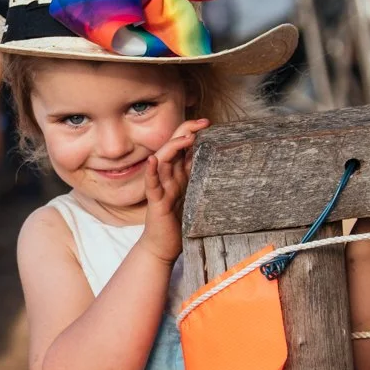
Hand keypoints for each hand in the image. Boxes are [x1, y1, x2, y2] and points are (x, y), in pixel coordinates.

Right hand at [141, 118, 208, 262]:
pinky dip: (151, 171)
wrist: (163, 247)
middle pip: (172, 147)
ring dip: (173, 147)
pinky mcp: (156, 202)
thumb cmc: (178, 224)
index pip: (182, 146)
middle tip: (203, 122)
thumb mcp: (194, 197)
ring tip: (186, 138)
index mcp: (178, 175)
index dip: (193, 131)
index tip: (208, 122)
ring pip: (162, 161)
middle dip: (186, 131)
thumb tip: (217, 163)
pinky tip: (153, 161)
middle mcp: (168, 178)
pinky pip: (152, 184)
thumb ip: (199, 180)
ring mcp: (160, 189)